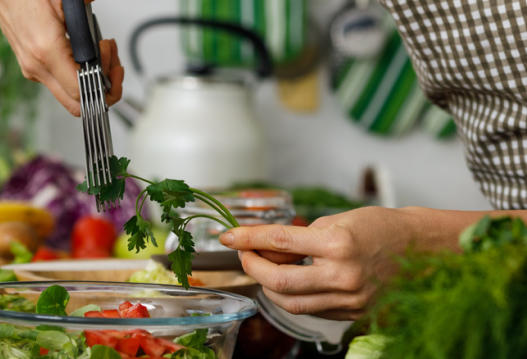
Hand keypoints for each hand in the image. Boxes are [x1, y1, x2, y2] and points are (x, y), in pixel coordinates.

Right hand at [0, 0, 123, 115]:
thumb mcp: (63, 1)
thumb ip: (86, 15)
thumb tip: (100, 17)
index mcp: (46, 51)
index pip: (80, 92)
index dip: (104, 87)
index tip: (113, 70)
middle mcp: (37, 66)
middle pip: (76, 104)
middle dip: (102, 90)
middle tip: (113, 66)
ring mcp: (33, 69)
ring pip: (70, 93)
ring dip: (92, 78)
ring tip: (103, 51)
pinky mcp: (32, 66)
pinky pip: (62, 81)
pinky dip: (79, 71)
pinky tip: (88, 52)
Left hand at [219, 206, 419, 320]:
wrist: (422, 249)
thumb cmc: (380, 226)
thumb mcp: (336, 220)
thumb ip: (301, 239)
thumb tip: (268, 251)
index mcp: (338, 243)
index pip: (279, 242)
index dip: (247, 238)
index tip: (227, 235)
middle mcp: (342, 275)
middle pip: (278, 281)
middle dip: (252, 268)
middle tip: (244, 254)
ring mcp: (349, 299)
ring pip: (291, 303)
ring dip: (268, 286)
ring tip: (265, 268)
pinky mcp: (353, 313)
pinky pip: (311, 310)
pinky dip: (293, 297)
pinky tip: (291, 282)